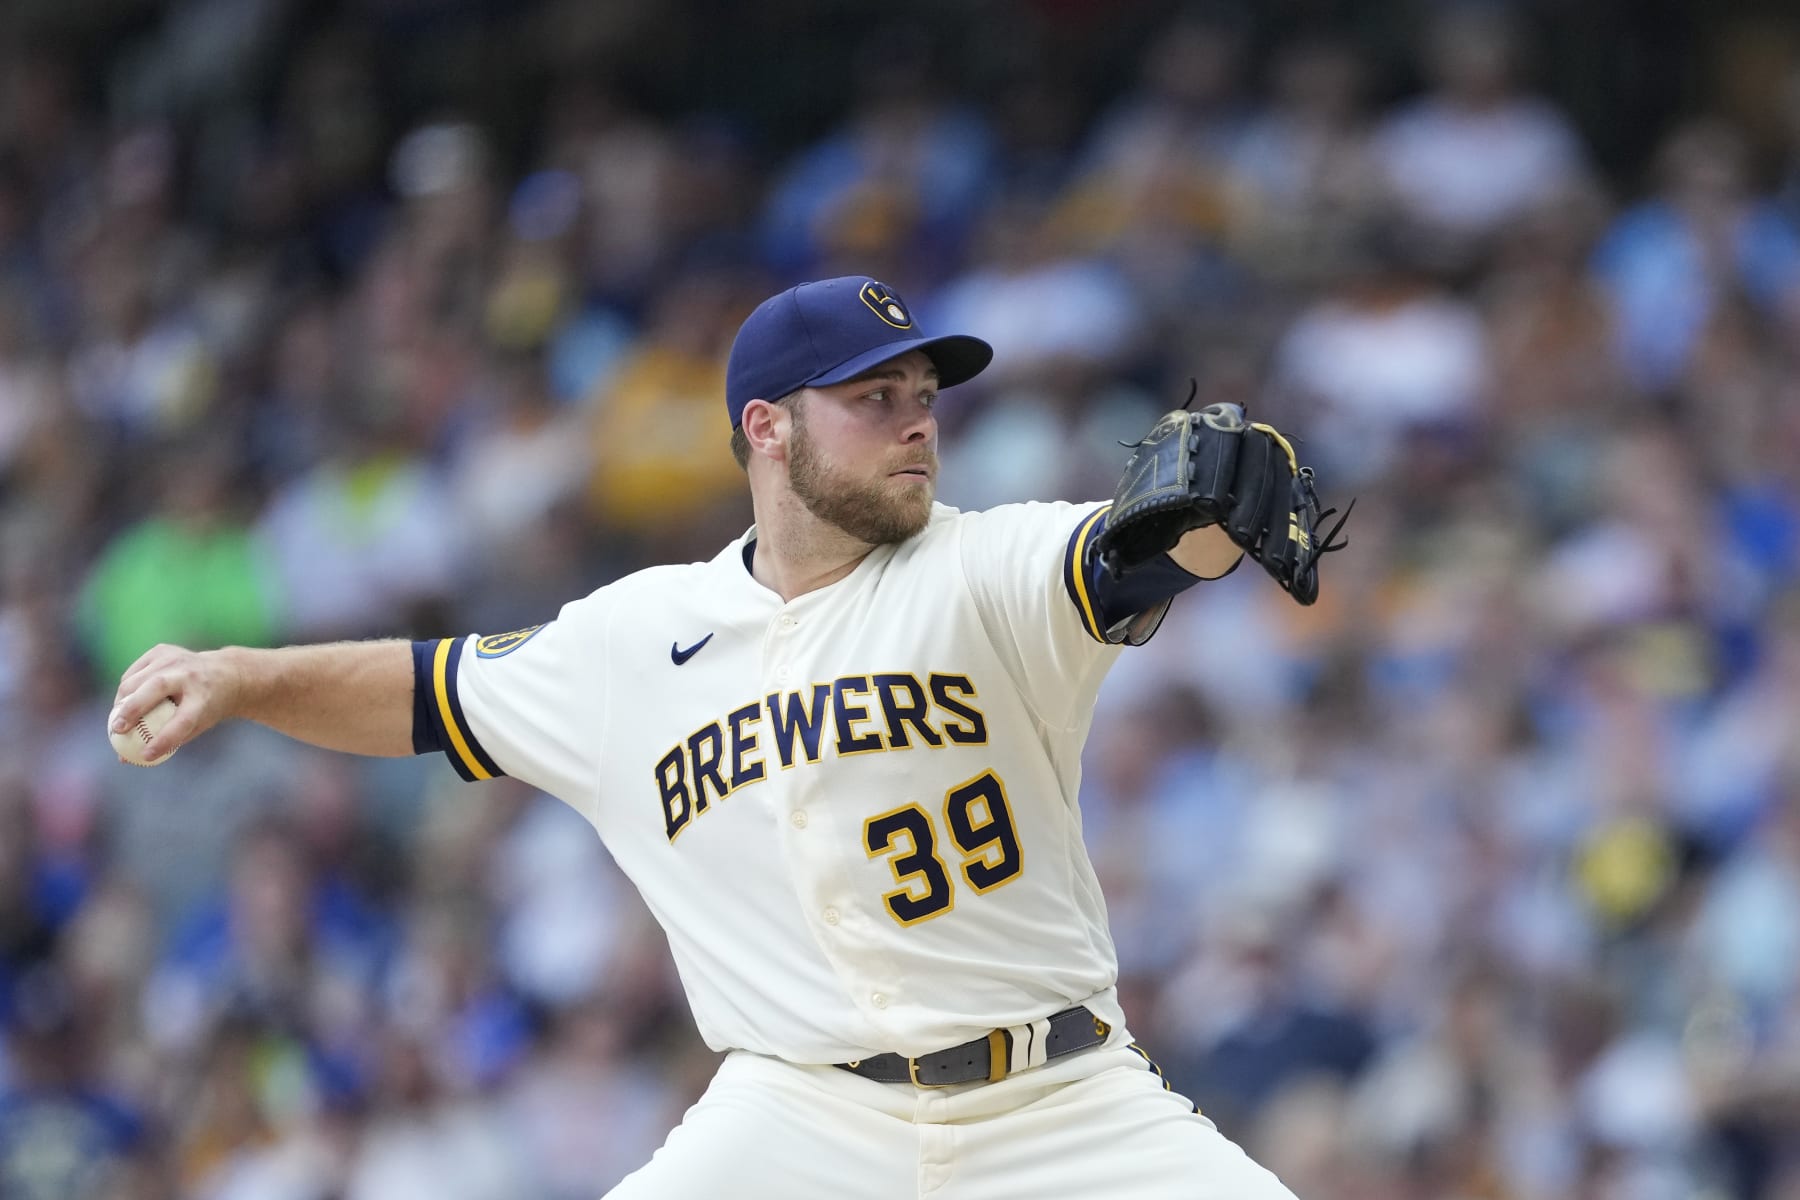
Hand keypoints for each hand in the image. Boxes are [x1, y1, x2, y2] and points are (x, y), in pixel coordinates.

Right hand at [110, 645, 243, 761]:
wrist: (225, 674)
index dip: (163, 740)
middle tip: (116, 729)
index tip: (144, 755)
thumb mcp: (197, 726)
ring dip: (121, 701)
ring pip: (138, 679)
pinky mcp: (161, 650)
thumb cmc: (206, 708)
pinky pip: (134, 672)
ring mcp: (175, 658)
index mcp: (204, 697)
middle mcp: (190, 674)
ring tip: (118, 719)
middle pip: (157, 688)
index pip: (183, 721)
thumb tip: (124, 758)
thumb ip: (164, 741)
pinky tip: (126, 700)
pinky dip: (126, 688)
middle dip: (131, 709)